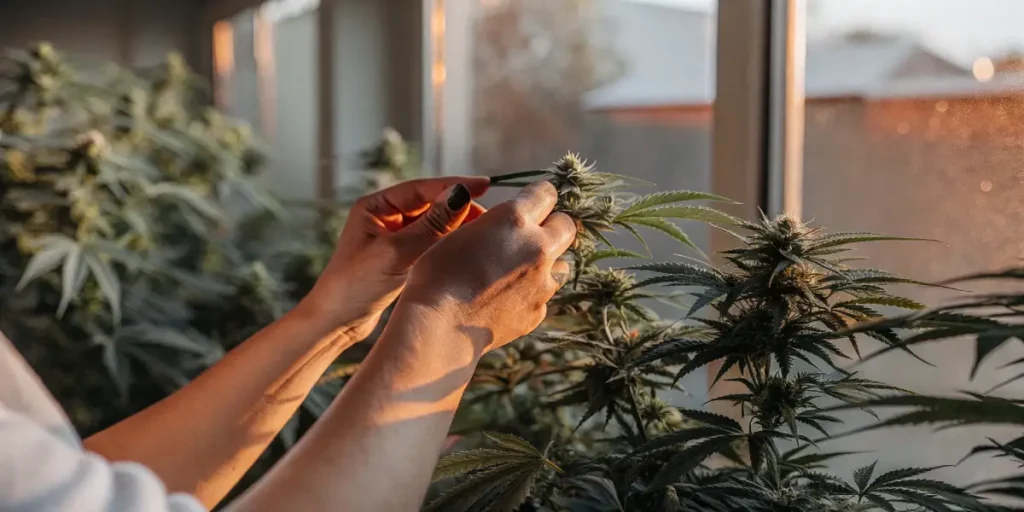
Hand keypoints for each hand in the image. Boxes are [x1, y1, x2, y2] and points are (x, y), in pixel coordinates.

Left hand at [302, 177, 489, 336]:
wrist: (335, 323)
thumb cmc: (355, 285)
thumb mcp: (396, 252)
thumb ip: (431, 225)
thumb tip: (460, 194)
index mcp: (374, 206)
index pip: (421, 188)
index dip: (454, 185)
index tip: (485, 184)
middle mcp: (383, 217)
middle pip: (429, 203)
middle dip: (458, 207)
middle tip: (488, 217)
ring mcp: (392, 237)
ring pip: (432, 224)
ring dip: (454, 225)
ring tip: (482, 232)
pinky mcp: (400, 257)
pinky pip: (430, 242)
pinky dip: (447, 242)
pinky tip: (465, 247)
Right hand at [400, 181, 576, 352]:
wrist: (438, 327)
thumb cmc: (436, 275)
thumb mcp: (458, 233)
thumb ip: (491, 224)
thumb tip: (502, 224)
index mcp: (514, 220)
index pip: (545, 193)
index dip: (537, 196)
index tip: (529, 202)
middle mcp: (537, 248)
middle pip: (566, 226)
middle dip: (552, 226)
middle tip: (529, 235)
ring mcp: (542, 283)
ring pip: (561, 264)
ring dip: (545, 262)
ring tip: (515, 271)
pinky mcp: (538, 312)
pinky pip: (544, 295)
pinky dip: (531, 293)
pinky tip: (505, 299)